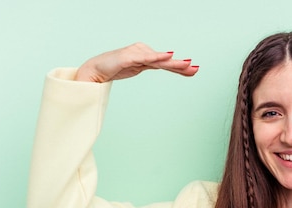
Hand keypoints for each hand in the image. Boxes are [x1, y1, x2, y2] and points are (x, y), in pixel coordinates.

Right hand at [75, 42, 198, 82]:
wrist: (96, 69)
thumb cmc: (115, 68)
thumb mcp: (136, 68)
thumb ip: (149, 65)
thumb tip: (163, 63)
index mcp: (146, 56)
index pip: (167, 64)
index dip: (180, 68)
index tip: (195, 70)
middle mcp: (144, 52)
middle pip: (166, 61)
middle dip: (181, 66)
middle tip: (196, 68)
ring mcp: (136, 54)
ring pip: (159, 60)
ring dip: (173, 63)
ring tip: (187, 64)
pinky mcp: (129, 57)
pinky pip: (145, 57)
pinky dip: (157, 56)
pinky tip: (167, 56)